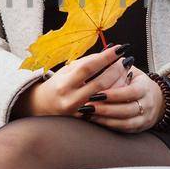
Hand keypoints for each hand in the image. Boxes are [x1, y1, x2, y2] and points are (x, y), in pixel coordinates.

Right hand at [17, 43, 132, 117]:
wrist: (43, 107)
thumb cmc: (58, 84)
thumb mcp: (67, 70)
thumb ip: (87, 63)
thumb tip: (108, 52)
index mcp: (64, 84)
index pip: (88, 68)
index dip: (105, 57)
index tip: (120, 48)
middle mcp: (71, 99)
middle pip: (100, 83)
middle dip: (116, 69)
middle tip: (125, 60)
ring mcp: (79, 112)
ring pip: (106, 96)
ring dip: (119, 82)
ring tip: (125, 70)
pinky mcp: (86, 120)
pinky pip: (106, 106)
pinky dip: (115, 95)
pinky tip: (122, 85)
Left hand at [77, 65, 163, 132]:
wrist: (156, 100)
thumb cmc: (135, 82)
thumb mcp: (131, 71)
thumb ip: (117, 67)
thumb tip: (99, 57)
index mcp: (145, 87)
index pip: (130, 92)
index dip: (113, 94)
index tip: (95, 93)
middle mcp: (147, 104)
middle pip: (127, 109)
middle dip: (106, 108)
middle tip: (87, 105)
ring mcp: (144, 118)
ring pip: (125, 122)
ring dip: (105, 118)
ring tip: (88, 113)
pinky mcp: (138, 128)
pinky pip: (123, 129)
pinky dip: (108, 125)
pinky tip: (95, 120)